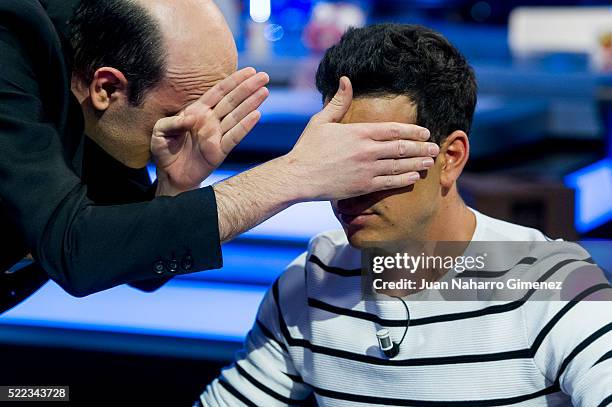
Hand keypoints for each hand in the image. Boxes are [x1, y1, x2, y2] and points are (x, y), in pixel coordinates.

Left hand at [152, 67, 269, 195]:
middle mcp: (210, 121)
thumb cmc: (164, 151)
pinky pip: (235, 136)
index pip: (218, 92)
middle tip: (265, 76)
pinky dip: (246, 126)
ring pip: (237, 116)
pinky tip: (257, 114)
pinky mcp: (220, 151)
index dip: (233, 81)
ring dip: (251, 103)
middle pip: (232, 100)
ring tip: (265, 91)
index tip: (249, 70)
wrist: (170, 176)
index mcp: (196, 111)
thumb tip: (192, 118)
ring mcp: (217, 135)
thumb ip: (171, 122)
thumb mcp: (159, 132)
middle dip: (248, 87)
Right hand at [281, 76, 439, 200]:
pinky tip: (414, 177)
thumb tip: (346, 79)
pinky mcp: (363, 186)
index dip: (413, 131)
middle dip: (421, 147)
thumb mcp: (321, 120)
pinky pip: (390, 182)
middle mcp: (367, 150)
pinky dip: (405, 179)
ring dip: (417, 163)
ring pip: (400, 165)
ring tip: (429, 162)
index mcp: (359, 132)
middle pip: (402, 147)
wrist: (298, 177)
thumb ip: (338, 101)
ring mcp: (367, 169)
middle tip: (435, 148)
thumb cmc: (307, 148)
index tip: (425, 132)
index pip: (395, 129)